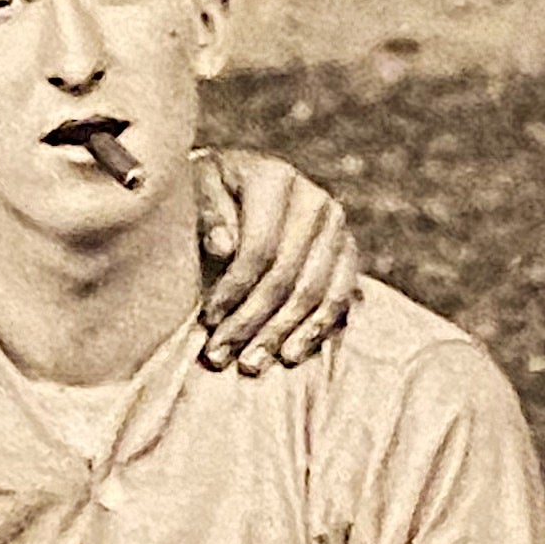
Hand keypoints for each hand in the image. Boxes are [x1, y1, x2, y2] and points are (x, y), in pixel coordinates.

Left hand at [193, 150, 358, 372]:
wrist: (240, 180)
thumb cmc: (208, 190)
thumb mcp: (196, 188)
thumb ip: (208, 212)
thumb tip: (223, 247)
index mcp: (275, 179)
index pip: (259, 248)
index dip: (233, 290)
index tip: (206, 321)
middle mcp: (315, 201)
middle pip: (288, 276)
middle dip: (252, 322)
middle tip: (220, 357)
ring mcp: (337, 228)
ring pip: (316, 292)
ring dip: (284, 334)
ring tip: (252, 364)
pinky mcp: (348, 252)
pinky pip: (340, 297)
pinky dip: (317, 329)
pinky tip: (293, 354)